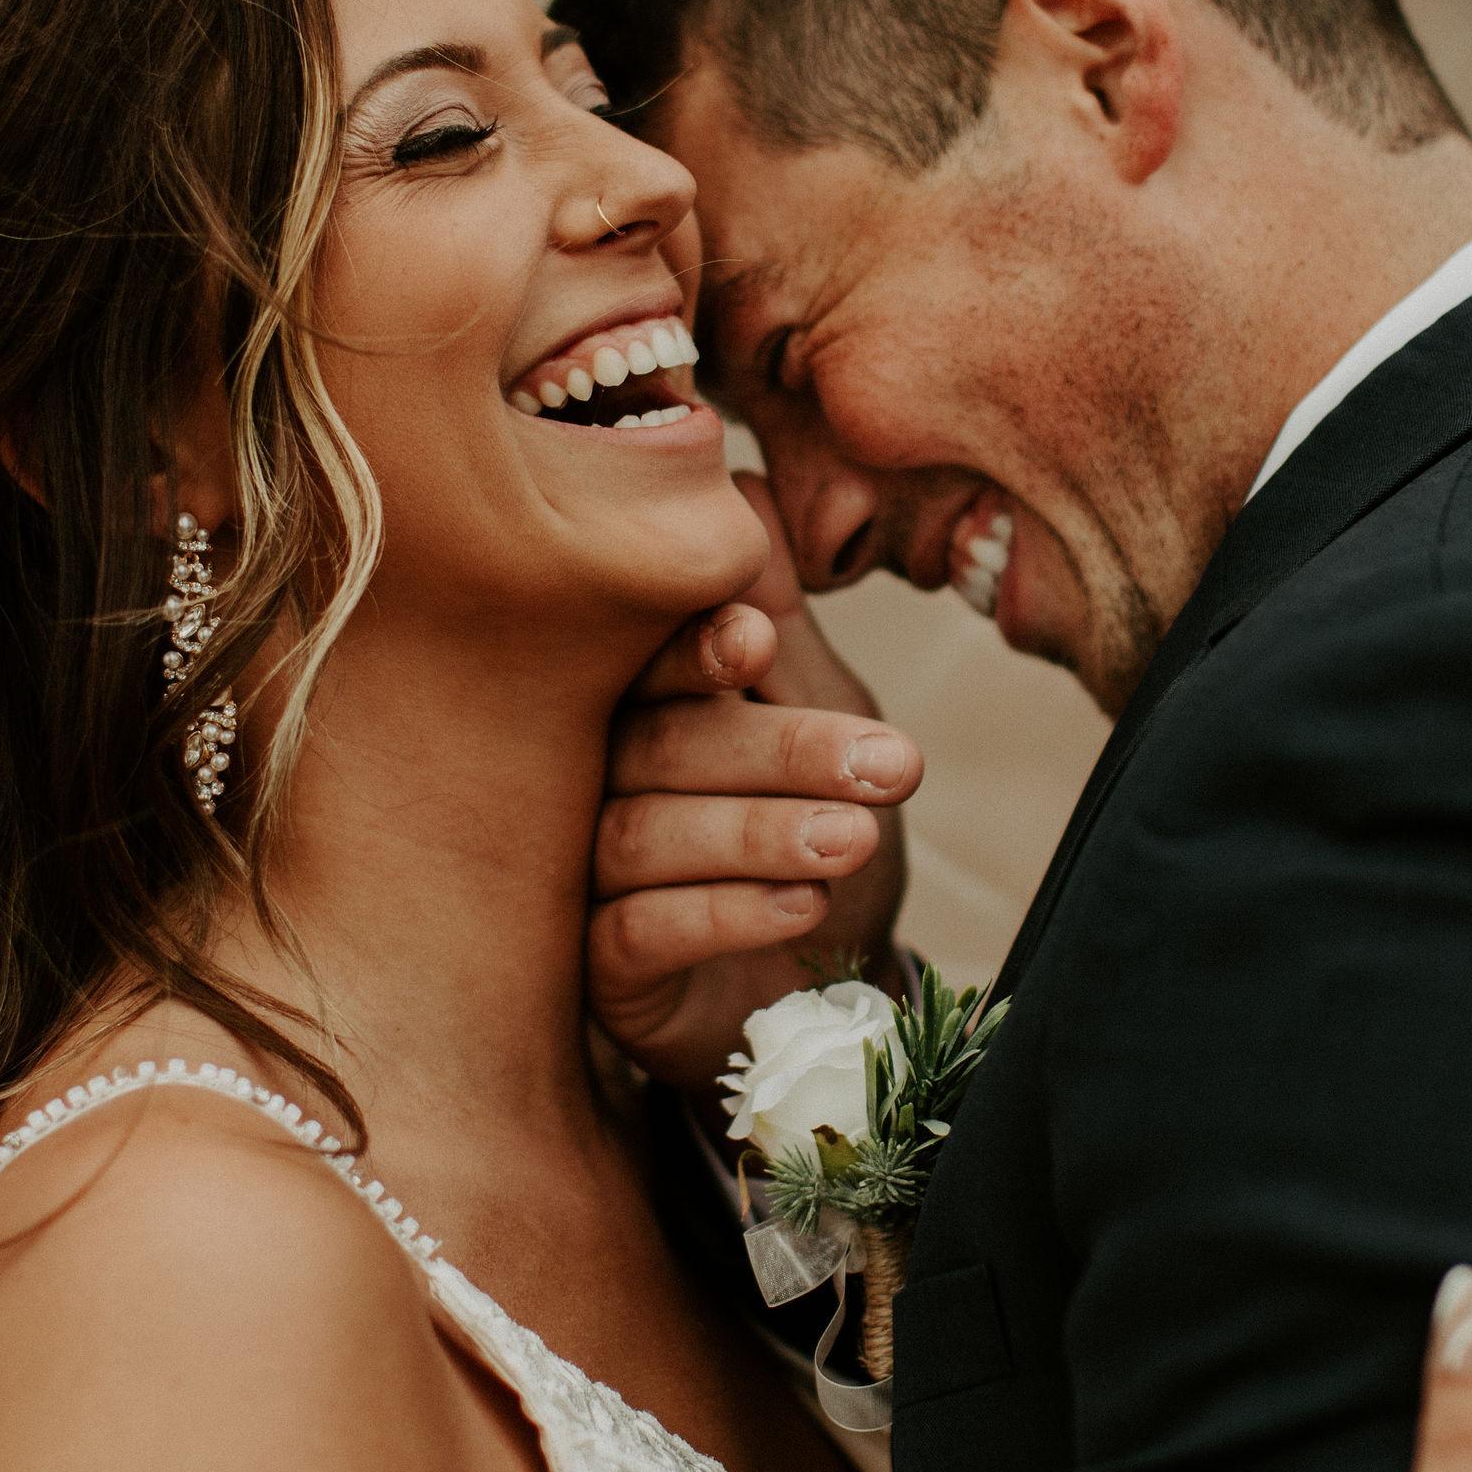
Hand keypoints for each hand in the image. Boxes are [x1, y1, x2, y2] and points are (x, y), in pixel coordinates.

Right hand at [590, 475, 918, 1092]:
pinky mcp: (595, 969)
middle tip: (889, 764)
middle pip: (656, 747)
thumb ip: (778, 618)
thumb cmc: (808, 832)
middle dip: (777, 752)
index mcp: (639, 702)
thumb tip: (742, 479)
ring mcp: (582, 875)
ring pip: (641, 836)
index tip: (760, 640)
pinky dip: (722, 912)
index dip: (691, 648)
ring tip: (856, 838)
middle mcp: (593, 779)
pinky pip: (636, 931)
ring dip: (757, 833)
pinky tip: (800, 905)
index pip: (640, 662)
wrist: (820, 992)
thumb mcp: (815, 712)